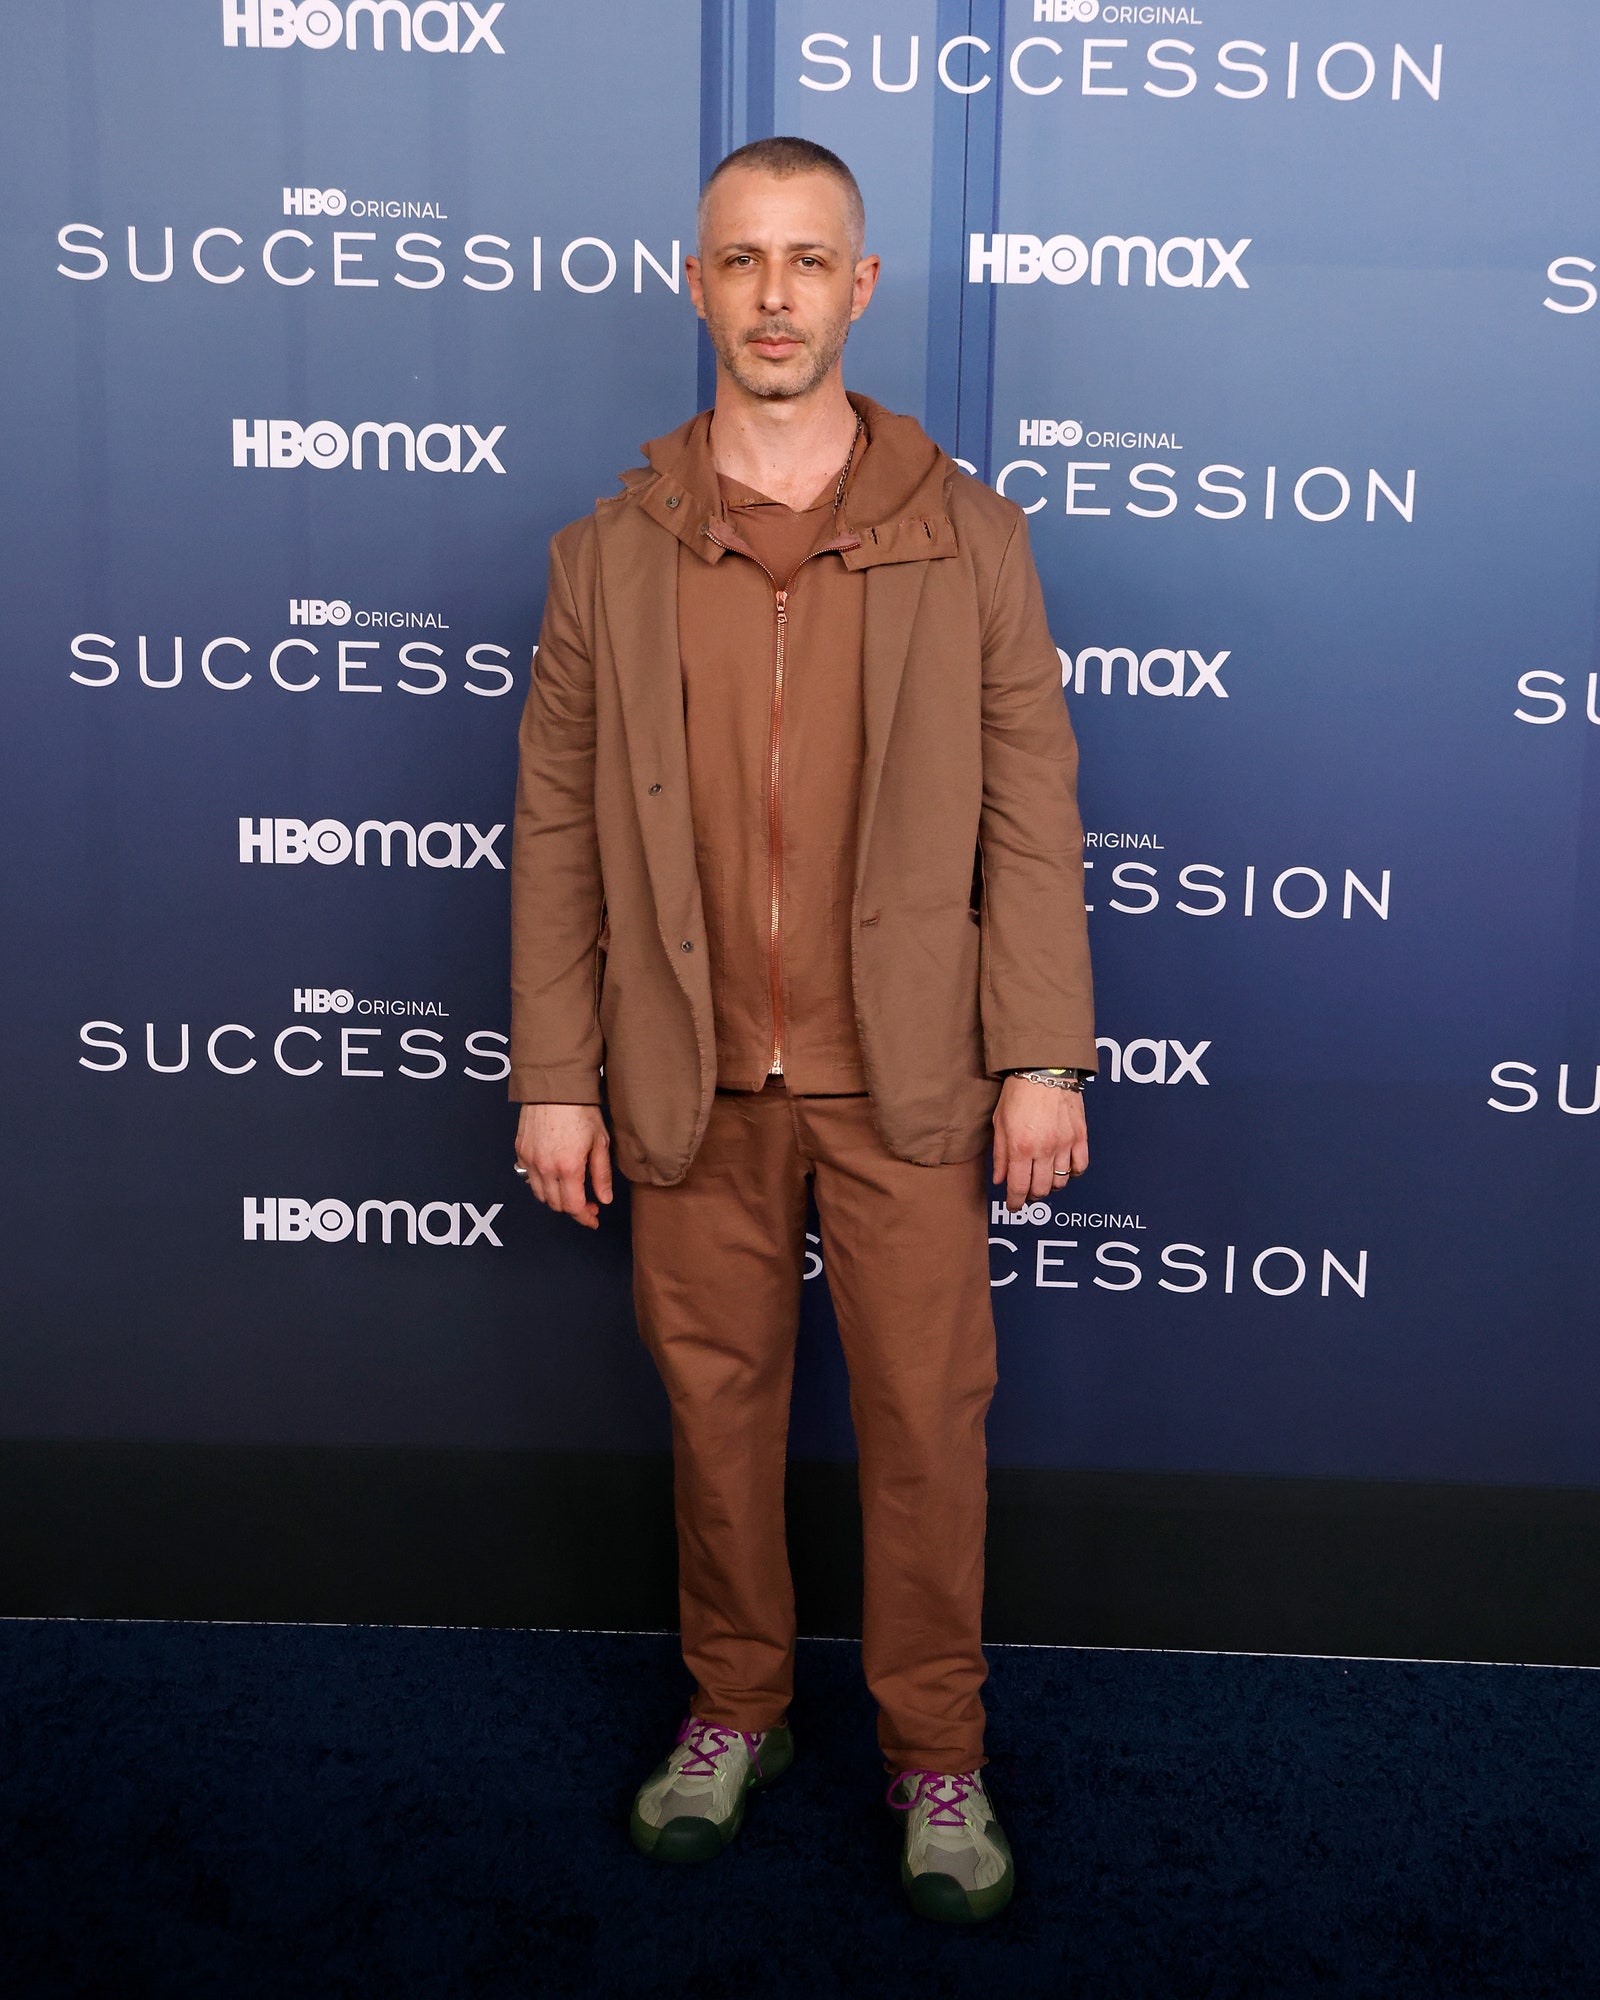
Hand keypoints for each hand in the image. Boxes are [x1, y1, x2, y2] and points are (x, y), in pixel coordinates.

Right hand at [516, 1103, 612, 1228]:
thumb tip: (604, 1199)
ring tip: (571, 1189)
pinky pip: (528, 1177)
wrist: (554, 1086)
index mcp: (568, 1168)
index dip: (585, 1217)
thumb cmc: (581, 1110)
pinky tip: (553, 1175)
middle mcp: (545, 1168)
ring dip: (556, 1198)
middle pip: (556, 1205)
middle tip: (588, 1202)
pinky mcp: (520, 1151)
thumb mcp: (600, 1142)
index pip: (574, 1207)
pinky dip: (540, 1183)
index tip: (594, 1218)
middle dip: (573, 1208)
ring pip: (540, 1195)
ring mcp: (529, 1160)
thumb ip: (601, 1174)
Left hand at [991, 1076, 1088, 1214]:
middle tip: (1025, 1192)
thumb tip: (1000, 1180)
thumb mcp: (1000, 1122)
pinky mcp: (1080, 1136)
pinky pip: (1080, 1167)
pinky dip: (1071, 1173)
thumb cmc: (1018, 1092)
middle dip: (1030, 1196)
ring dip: (1050, 1186)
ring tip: (1042, 1179)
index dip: (1014, 1202)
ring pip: (1060, 1182)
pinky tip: (1063, 1169)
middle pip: (1041, 1189)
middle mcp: (1044, 1149)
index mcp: (1021, 1147)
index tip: (1012, 1206)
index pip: (1018, 1188)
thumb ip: (1000, 1155)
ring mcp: (1065, 1144)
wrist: (1045, 1068)